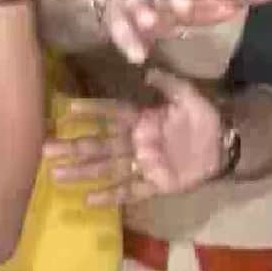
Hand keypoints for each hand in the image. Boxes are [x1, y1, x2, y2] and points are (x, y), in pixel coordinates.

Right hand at [48, 74, 228, 202]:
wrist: (225, 148)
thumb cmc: (205, 120)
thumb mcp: (189, 97)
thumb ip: (169, 84)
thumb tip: (147, 70)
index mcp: (144, 120)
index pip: (113, 114)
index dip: (93, 111)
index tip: (67, 108)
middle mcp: (138, 142)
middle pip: (101, 145)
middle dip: (74, 147)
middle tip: (46, 149)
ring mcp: (144, 164)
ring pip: (107, 168)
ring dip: (83, 172)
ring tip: (57, 175)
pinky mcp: (155, 184)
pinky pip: (130, 190)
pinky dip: (110, 196)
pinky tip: (88, 200)